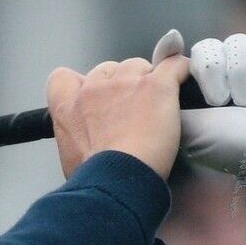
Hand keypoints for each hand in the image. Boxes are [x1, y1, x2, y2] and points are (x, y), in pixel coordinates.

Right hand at [48, 52, 189, 181]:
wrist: (117, 180)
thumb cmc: (95, 176)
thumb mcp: (70, 155)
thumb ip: (76, 135)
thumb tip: (89, 139)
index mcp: (68, 106)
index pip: (63, 78)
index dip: (80, 85)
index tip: (92, 98)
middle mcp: (94, 89)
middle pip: (107, 70)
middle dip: (118, 84)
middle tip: (130, 110)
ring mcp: (126, 84)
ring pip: (139, 66)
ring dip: (147, 80)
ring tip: (156, 107)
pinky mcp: (156, 86)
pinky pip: (174, 65)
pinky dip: (180, 70)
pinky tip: (183, 79)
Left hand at [152, 30, 245, 197]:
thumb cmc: (235, 147)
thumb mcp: (190, 128)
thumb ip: (168, 96)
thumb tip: (156, 66)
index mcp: (197, 91)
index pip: (184, 58)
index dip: (192, 67)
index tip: (204, 91)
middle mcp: (224, 77)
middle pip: (209, 47)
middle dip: (216, 73)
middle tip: (223, 102)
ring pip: (238, 44)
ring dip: (242, 74)